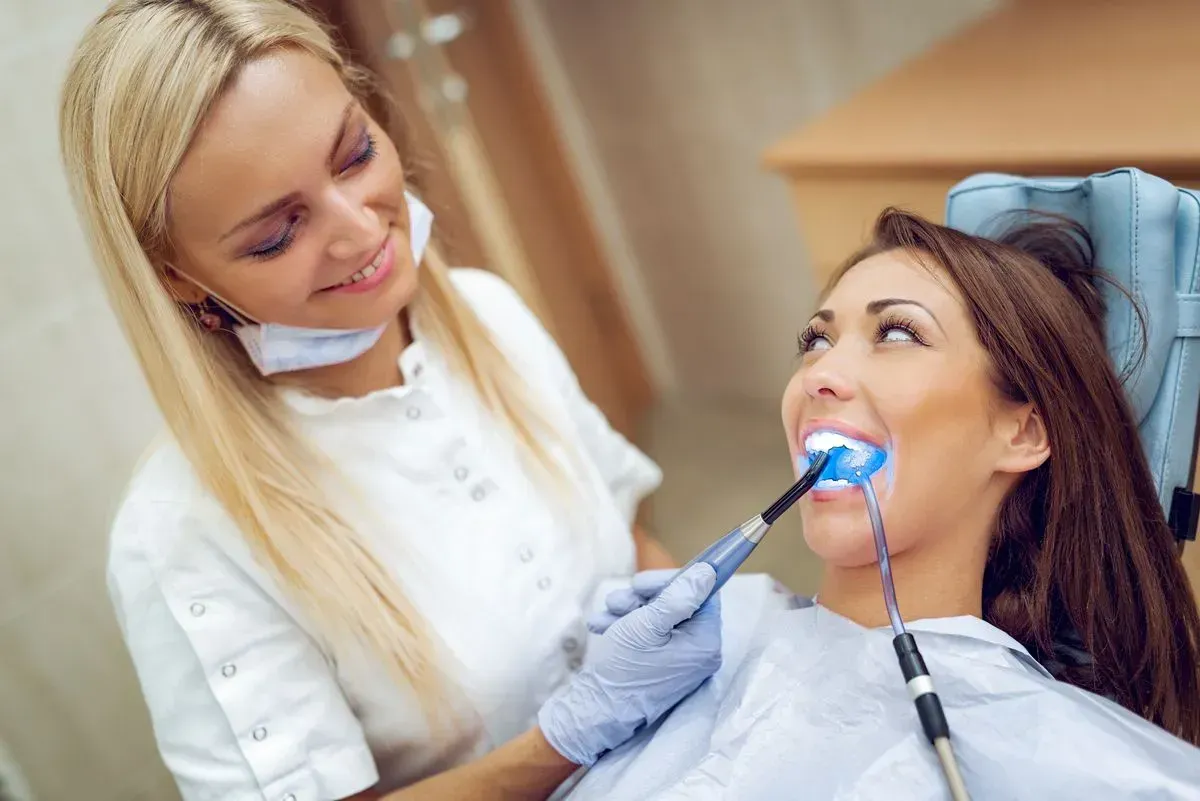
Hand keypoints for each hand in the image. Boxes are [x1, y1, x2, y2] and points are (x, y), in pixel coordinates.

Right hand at [537, 563, 721, 766]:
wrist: (595, 711)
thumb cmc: (624, 669)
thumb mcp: (648, 624)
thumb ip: (680, 596)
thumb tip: (709, 572)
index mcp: (704, 643)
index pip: (701, 594)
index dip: (671, 582)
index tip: (642, 583)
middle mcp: (697, 652)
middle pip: (677, 603)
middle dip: (642, 597)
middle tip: (617, 600)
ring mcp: (678, 659)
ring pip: (657, 615)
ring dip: (628, 609)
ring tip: (605, 615)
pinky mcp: (660, 664)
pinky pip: (648, 633)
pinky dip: (624, 625)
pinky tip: (601, 627)